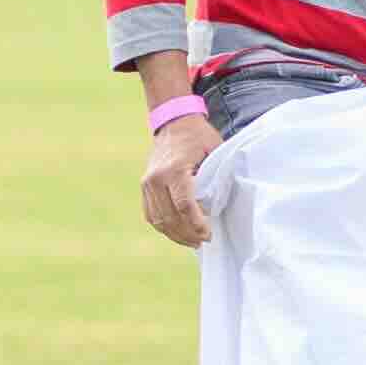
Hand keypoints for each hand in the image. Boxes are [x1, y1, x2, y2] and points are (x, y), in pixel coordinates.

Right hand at [138, 121, 215, 250]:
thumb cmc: (199, 136)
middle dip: (188, 234)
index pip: (183, 206)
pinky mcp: (144, 186)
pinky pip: (150, 214)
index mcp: (174, 169)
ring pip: (158, 220)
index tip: (208, 234)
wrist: (174, 122)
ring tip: (192, 242)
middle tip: (203, 241)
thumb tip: (221, 204)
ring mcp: (147, 183)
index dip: (196, 224)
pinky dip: (163, 227)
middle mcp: (156, 178)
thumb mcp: (214, 151)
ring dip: (175, 235)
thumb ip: (216, 176)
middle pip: (170, 217)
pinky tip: (177, 233)